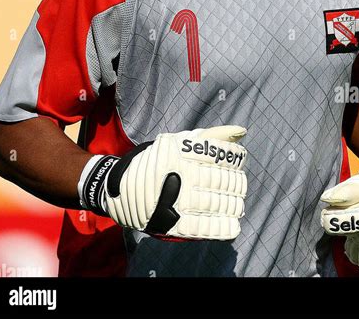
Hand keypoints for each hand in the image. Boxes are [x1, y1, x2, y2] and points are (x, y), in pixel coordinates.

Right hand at [97, 125, 247, 239]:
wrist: (117, 187)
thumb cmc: (154, 160)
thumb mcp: (177, 141)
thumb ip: (211, 136)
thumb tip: (241, 130)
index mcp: (182, 152)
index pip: (220, 156)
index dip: (235, 160)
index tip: (239, 163)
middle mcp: (181, 174)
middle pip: (222, 181)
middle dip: (236, 184)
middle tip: (239, 186)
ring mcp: (176, 198)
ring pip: (216, 203)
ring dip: (232, 204)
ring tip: (237, 203)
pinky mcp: (172, 222)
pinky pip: (203, 226)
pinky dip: (221, 227)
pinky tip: (232, 224)